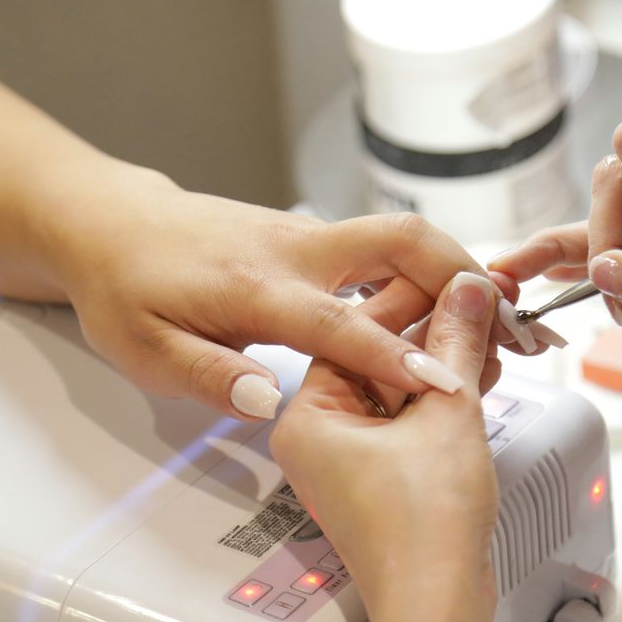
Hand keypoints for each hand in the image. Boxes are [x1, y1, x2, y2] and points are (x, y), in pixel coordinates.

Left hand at [52, 175, 506, 420]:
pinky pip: (383, 248)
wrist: (112, 223)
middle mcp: (295, 250)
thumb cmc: (127, 287)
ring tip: (497, 320)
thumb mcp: (145, 349)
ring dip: (454, 271)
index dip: (396, 356)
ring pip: (400, 238)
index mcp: (257, 286)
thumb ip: (208, 375)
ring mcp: (309, 236)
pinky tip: (444, 309)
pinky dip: (425, 273)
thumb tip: (269, 399)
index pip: (341, 323)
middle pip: (400, 240)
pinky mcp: (314, 238)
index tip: (448, 383)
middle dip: (462, 273)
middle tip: (509, 320)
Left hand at [271, 272, 499, 621]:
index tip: (450, 278)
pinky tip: (479, 372)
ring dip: (444, 362)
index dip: (411, 297)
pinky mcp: (381, 477)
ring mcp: (350, 458)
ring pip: (397, 387)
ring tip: (488, 335)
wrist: (438, 601)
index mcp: (308, 416)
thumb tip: (467, 292)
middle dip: (433, 332)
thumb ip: (456, 341)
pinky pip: (408, 417)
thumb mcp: (446, 412)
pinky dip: (442, 396)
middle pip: (376, 356)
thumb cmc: (420, 529)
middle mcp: (320, 435)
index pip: (353, 330)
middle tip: (476, 304)